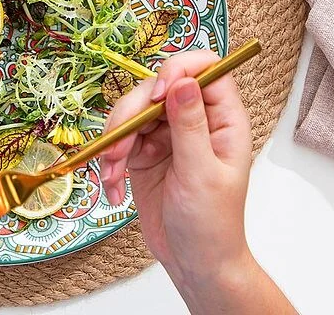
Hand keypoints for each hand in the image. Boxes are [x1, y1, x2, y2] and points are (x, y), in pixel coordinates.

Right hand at [98, 50, 258, 305]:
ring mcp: (168, 133)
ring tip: (112, 170)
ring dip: (116, 138)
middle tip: (122, 144)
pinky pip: (120, 136)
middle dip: (133, 112)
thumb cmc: (212, 225)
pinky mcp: (145, 150)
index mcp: (222, 120)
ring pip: (133, 109)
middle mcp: (195, 119)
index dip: (179, 71)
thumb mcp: (202, 174)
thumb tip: (183, 81)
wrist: (194, 264)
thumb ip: (190, 126)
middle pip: (158, 86)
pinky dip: (110, 157)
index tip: (158, 95)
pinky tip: (112, 184)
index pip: (206, 69)